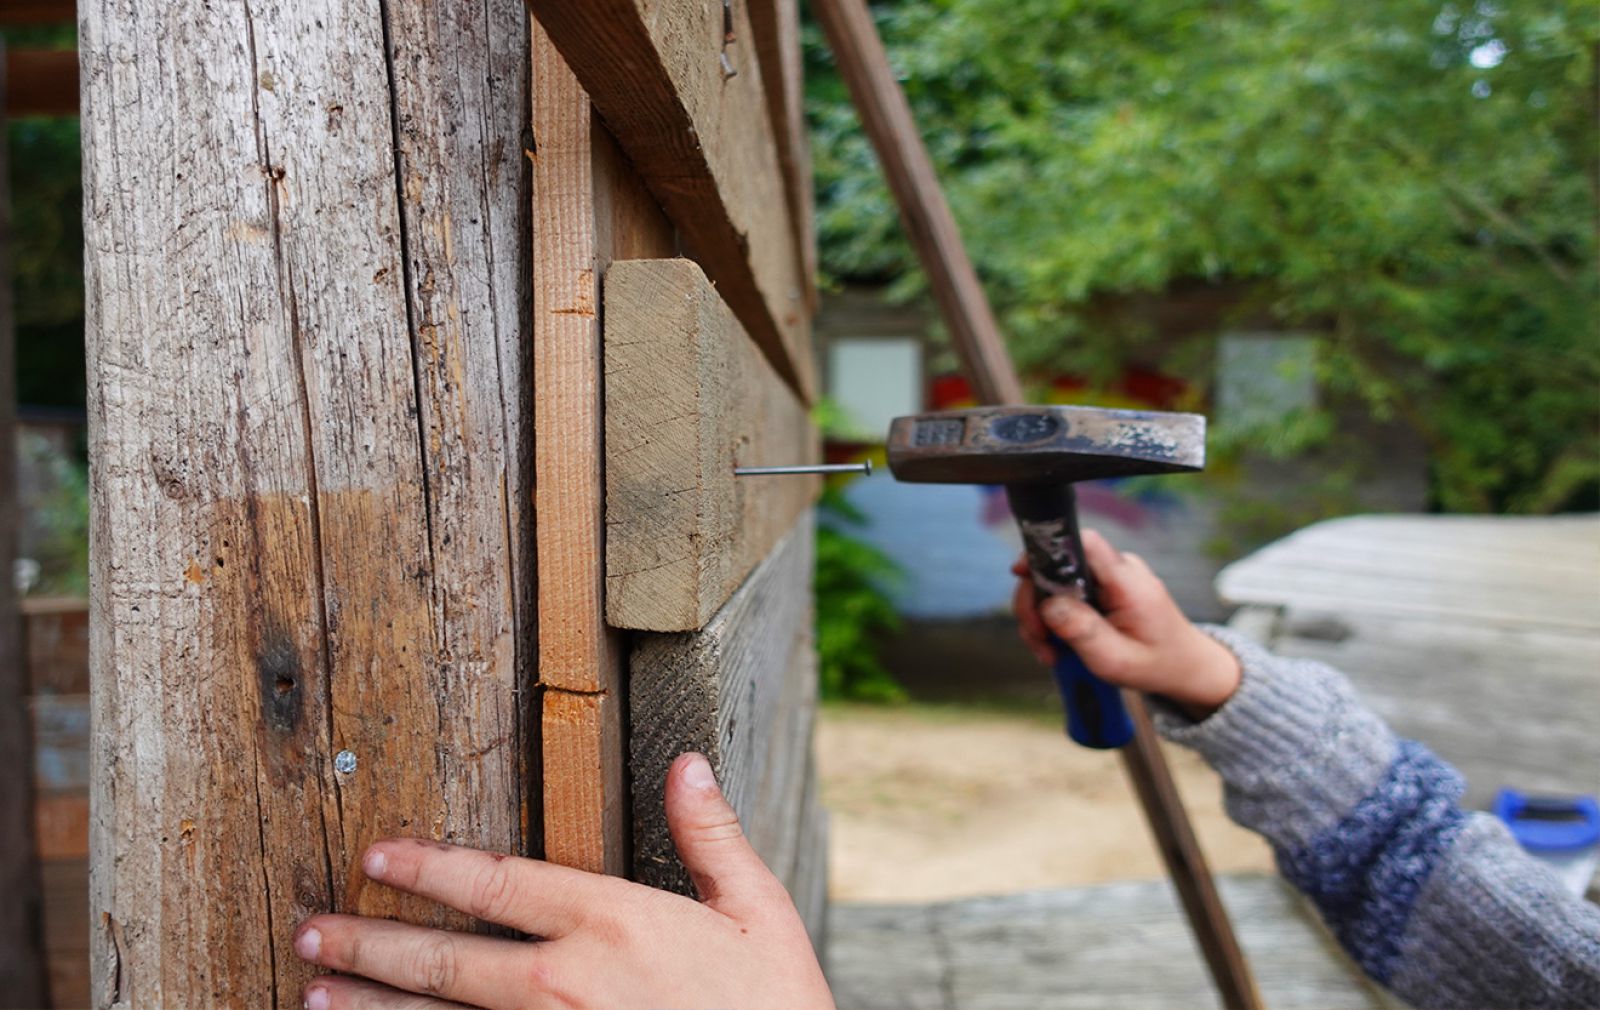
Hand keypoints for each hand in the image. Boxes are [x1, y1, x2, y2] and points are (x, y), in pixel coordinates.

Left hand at [294, 752, 834, 1009]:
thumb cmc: (777, 1007)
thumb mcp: (759, 912)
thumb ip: (712, 836)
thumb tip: (688, 764)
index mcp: (614, 922)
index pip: (500, 883)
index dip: (430, 867)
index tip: (379, 858)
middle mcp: (568, 982)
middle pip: (446, 959)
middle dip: (370, 943)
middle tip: (312, 933)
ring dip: (369, 1008)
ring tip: (313, 995)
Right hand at [1012, 529, 1241, 718]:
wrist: (1184, 667)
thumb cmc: (1157, 664)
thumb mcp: (1116, 660)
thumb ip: (1082, 631)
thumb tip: (1048, 605)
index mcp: (1128, 582)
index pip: (1085, 543)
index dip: (1048, 550)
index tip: (1021, 572)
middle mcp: (1118, 571)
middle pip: (1058, 567)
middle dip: (1036, 603)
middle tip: (1038, 639)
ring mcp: (1110, 579)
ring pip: (1056, 583)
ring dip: (1042, 617)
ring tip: (1049, 651)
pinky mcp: (1103, 589)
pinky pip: (1066, 593)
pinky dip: (1054, 619)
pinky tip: (1057, 645)